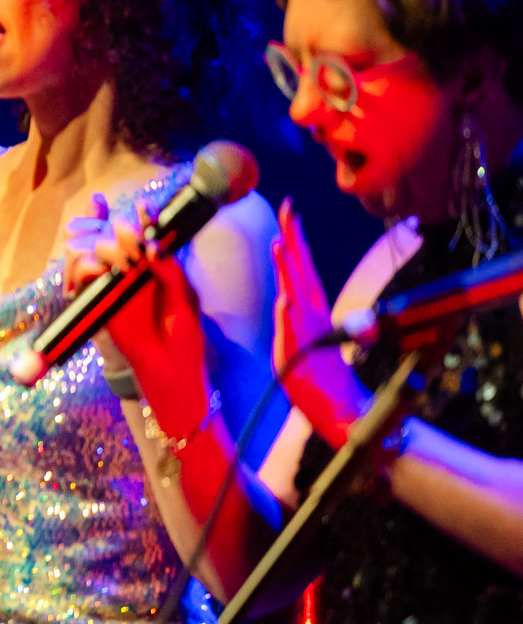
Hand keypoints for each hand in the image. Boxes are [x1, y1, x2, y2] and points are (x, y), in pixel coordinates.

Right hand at [69, 200, 207, 400]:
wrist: (170, 370)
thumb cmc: (184, 337)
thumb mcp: (184, 296)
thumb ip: (169, 269)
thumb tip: (151, 244)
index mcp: (155, 266)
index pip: (143, 230)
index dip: (140, 215)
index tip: (145, 207)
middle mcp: (130, 270)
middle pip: (111, 232)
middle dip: (121, 230)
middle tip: (137, 246)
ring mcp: (112, 284)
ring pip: (90, 247)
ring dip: (106, 247)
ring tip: (126, 263)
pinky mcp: (96, 300)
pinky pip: (82, 274)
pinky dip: (87, 266)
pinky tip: (106, 272)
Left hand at [270, 199, 367, 446]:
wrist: (341, 415)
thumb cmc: (320, 382)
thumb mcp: (298, 347)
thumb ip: (293, 324)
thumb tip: (286, 299)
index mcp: (310, 313)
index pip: (300, 270)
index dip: (295, 240)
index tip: (289, 211)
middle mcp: (310, 320)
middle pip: (301, 273)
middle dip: (294, 239)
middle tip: (290, 208)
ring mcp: (308, 338)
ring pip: (298, 297)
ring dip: (290, 270)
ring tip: (282, 242)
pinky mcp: (305, 361)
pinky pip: (296, 337)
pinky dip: (291, 319)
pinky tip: (286, 300)